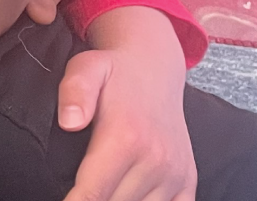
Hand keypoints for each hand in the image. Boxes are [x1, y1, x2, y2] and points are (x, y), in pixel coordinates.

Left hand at [59, 7, 196, 200]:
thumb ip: (74, 92)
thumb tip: (69, 123)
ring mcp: (175, 173)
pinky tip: (128, 195)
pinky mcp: (187, 180)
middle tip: (78, 191)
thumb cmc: (114, 72)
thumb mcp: (86, 69)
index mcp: (126, 138)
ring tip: (99, 188)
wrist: (155, 69)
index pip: (92, 194)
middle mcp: (155, 160)